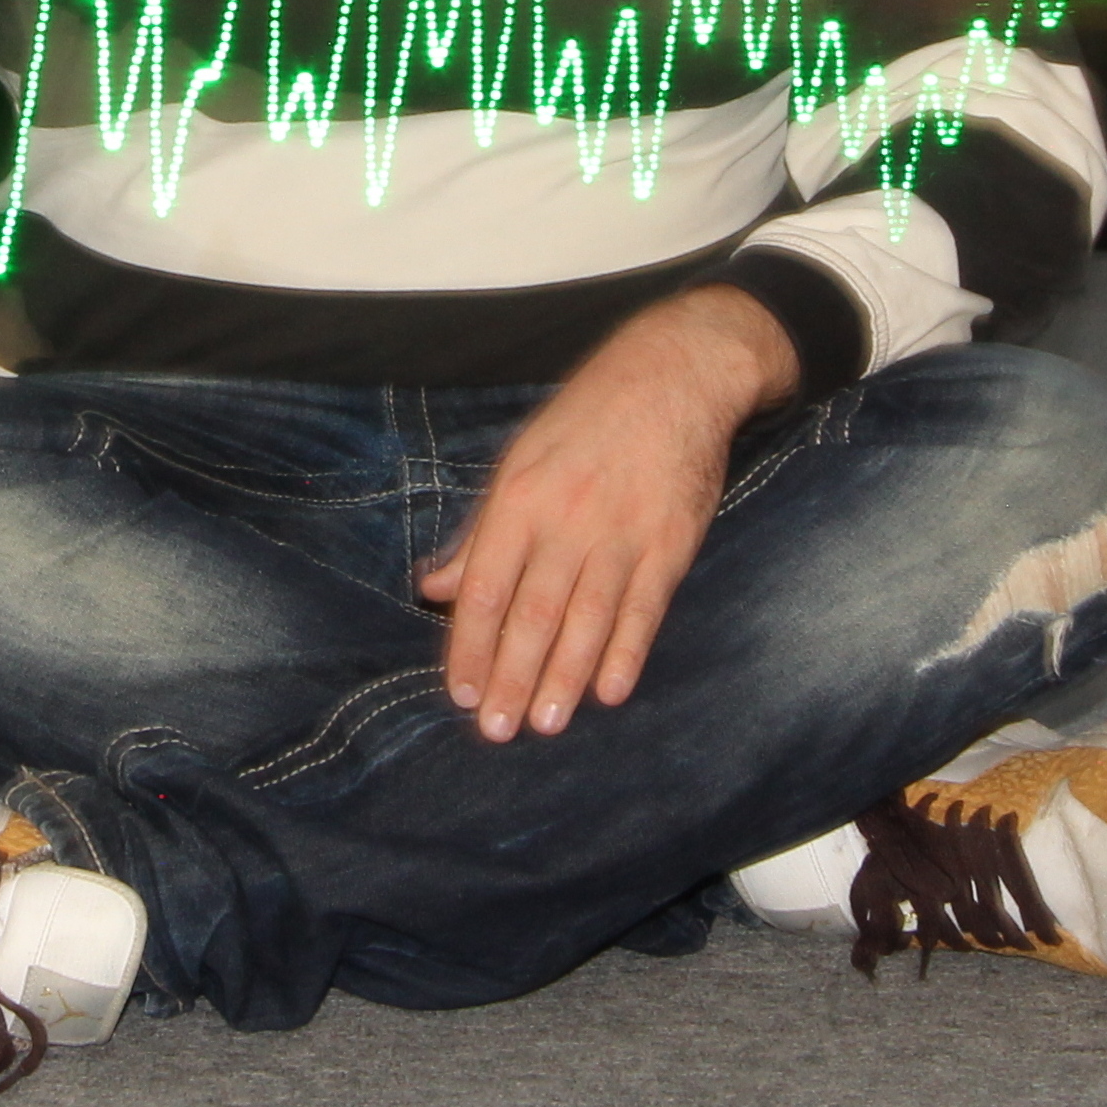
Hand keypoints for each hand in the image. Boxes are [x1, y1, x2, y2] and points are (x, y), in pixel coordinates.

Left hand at [417, 285, 796, 740]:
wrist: (674, 375)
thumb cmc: (585, 419)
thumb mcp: (518, 461)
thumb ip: (479, 534)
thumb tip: (432, 587)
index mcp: (519, 497)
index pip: (484, 586)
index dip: (469, 644)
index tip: (458, 692)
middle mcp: (566, 519)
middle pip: (532, 613)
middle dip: (510, 677)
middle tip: (494, 731)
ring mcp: (622, 533)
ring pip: (586, 619)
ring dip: (564, 678)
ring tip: (545, 724)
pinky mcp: (671, 543)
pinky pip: (644, 609)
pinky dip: (626, 652)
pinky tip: (610, 691)